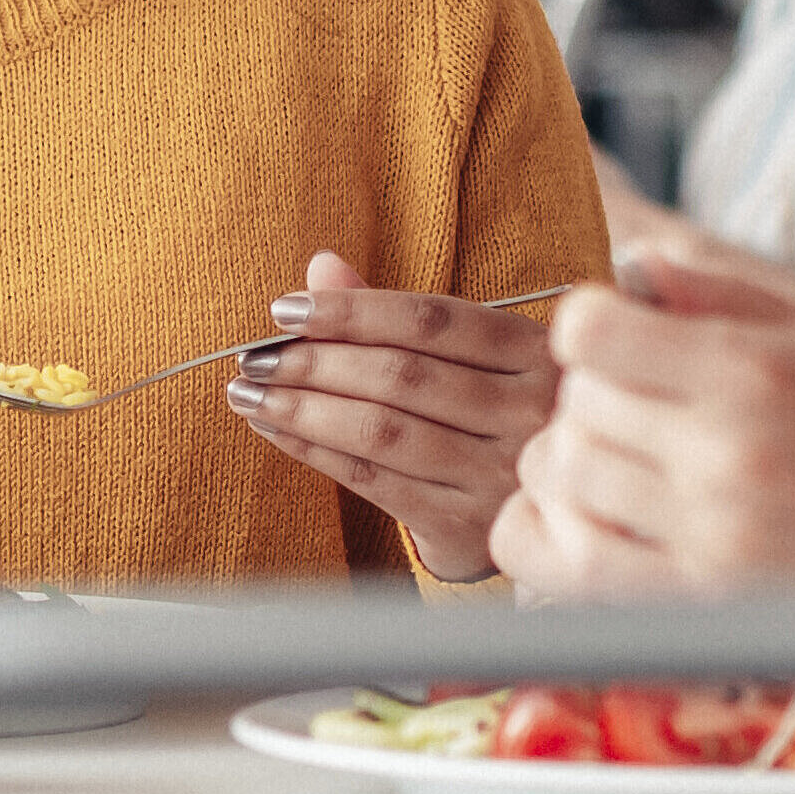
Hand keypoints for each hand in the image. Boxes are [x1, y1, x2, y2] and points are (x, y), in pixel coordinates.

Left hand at [224, 250, 552, 580]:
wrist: (546, 516)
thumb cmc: (492, 418)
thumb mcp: (473, 357)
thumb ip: (399, 316)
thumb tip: (321, 267)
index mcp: (535, 352)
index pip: (430, 320)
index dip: (351, 311)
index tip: (284, 310)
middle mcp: (528, 412)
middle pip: (401, 375)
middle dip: (314, 362)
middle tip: (254, 357)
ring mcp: (501, 474)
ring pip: (381, 429)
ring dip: (302, 408)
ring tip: (248, 394)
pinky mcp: (466, 526)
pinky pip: (373, 479)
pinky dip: (315, 450)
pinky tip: (277, 430)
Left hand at [495, 241, 794, 603]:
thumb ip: (721, 296)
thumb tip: (631, 266)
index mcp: (752, 373)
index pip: (587, 331)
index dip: (590, 328)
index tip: (619, 346)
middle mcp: (725, 453)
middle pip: (572, 407)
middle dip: (589, 400)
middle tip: (630, 412)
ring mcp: (710, 535)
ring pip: (563, 483)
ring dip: (577, 467)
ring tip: (622, 467)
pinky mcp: (704, 602)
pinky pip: (577, 567)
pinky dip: (567, 540)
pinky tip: (604, 526)